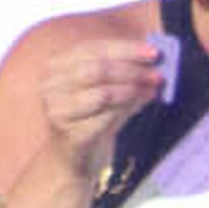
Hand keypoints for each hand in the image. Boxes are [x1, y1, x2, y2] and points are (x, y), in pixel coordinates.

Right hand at [39, 37, 169, 176]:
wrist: (72, 158)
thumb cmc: (91, 117)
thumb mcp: (104, 89)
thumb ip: (124, 73)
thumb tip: (154, 61)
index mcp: (56, 66)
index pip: (92, 48)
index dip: (125, 48)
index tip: (154, 52)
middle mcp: (51, 86)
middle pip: (97, 70)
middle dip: (132, 70)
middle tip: (157, 74)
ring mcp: (58, 111)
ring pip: (103, 94)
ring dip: (133, 90)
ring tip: (152, 89)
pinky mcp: (70, 135)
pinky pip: (106, 118)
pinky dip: (128, 109)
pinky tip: (142, 104)